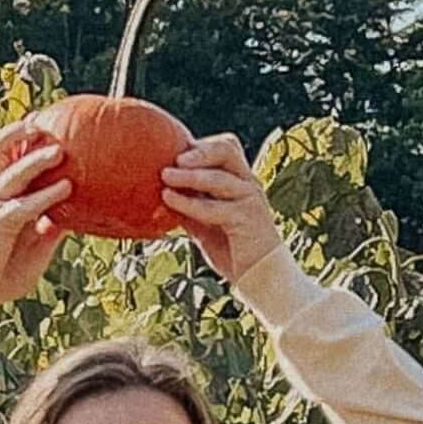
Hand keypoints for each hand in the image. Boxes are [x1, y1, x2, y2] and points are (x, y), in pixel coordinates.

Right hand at [0, 131, 74, 303]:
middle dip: (17, 133)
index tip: (44, 122)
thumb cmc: (6, 271)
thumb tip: (76, 216)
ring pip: (13, 173)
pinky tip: (64, 189)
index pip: (10, 157)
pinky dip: (45, 196)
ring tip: (59, 152)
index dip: (22, 138)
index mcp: (4, 195)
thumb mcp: (39, 246)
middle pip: (0, 151)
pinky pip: (24, 206)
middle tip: (41, 123)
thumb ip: (53, 228)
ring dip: (36, 160)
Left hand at [158, 134, 279, 280]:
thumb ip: (189, 207)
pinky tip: (169, 200)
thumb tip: (160, 195)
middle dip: (199, 151)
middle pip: (227, 149)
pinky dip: (189, 202)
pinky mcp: (247, 219)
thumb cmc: (234, 250)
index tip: (172, 152)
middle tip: (174, 158)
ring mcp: (250, 200)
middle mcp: (248, 184)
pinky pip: (215, 206)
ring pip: (219, 177)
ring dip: (189, 176)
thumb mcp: (205, 224)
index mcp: (240, 180)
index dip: (199, 146)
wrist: (262, 277)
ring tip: (165, 176)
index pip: (224, 147)